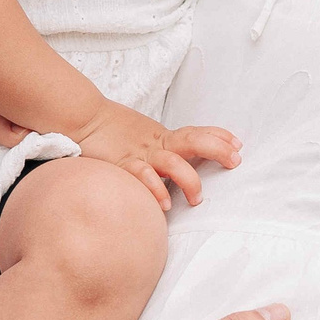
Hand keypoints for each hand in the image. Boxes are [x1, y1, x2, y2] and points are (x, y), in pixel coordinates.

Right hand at [71, 104, 240, 210]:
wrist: (81, 117)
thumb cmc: (110, 131)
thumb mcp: (142, 138)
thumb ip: (160, 150)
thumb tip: (178, 168)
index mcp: (162, 137)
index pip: (196, 133)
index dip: (218, 136)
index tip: (238, 144)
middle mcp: (156, 144)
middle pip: (194, 142)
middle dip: (217, 150)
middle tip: (235, 160)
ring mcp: (141, 154)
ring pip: (173, 163)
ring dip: (189, 179)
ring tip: (197, 198)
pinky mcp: (123, 164)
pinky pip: (142, 176)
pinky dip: (155, 189)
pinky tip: (166, 203)